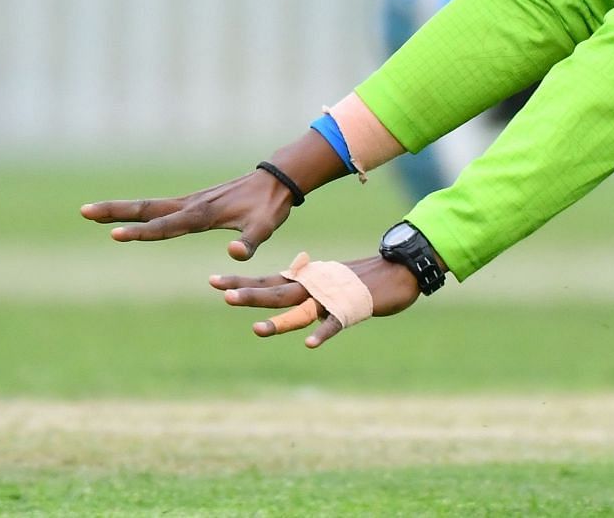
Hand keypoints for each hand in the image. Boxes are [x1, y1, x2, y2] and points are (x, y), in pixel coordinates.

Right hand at [80, 168, 294, 260]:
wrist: (276, 181)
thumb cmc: (270, 207)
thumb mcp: (265, 227)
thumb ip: (250, 242)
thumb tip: (234, 253)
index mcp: (202, 214)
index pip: (165, 226)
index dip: (141, 232)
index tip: (114, 234)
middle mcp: (191, 205)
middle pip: (146, 209)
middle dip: (114, 211)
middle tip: (83, 211)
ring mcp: (190, 202)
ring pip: (149, 206)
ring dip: (120, 208)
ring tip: (90, 211)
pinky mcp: (194, 202)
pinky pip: (160, 207)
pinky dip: (138, 209)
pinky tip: (126, 214)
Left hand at [210, 256, 419, 348]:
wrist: (400, 269)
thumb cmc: (363, 276)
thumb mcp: (328, 278)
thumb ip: (307, 282)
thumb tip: (289, 276)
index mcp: (306, 280)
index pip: (268, 280)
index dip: (242, 281)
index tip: (213, 281)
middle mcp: (314, 287)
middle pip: (276, 292)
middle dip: (250, 294)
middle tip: (222, 293)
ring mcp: (332, 298)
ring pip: (300, 310)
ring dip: (279, 320)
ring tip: (256, 329)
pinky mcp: (353, 308)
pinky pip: (335, 323)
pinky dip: (323, 332)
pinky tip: (310, 344)